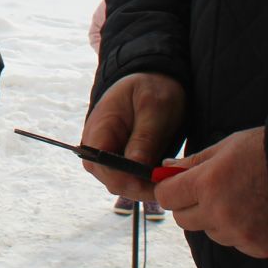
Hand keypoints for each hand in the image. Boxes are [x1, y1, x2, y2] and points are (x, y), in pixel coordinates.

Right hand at [80, 71, 186, 204]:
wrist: (152, 80)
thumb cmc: (152, 89)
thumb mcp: (153, 108)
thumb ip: (144, 138)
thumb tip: (136, 170)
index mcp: (99, 128)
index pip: (102, 166)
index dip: (128, 180)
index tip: (157, 182)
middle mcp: (96, 147)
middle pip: (112, 180)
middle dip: (140, 187)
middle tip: (171, 184)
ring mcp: (106, 156)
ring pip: (122, 184)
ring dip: (145, 187)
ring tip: (170, 179)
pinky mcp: (119, 161)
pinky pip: (129, 180)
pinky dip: (147, 182)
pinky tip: (164, 178)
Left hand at [155, 127, 267, 258]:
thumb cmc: (267, 152)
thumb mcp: (227, 146)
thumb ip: (193, 162)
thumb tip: (165, 170)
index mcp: (207, 183)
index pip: (166, 196)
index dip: (169, 189)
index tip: (177, 184)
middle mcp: (218, 213)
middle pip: (183, 219)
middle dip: (189, 205)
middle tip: (208, 191)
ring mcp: (238, 234)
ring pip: (209, 231)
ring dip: (215, 219)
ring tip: (240, 199)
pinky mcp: (257, 247)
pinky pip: (235, 243)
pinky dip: (239, 231)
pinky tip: (256, 213)